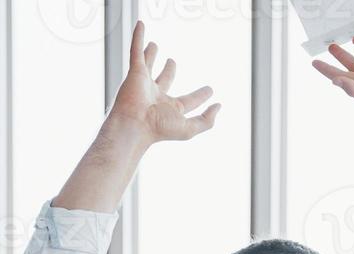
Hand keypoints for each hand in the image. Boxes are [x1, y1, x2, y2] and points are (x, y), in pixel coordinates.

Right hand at [107, 20, 220, 145]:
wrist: (134, 124)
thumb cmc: (160, 129)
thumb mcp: (189, 128)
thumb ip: (206, 120)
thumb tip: (218, 106)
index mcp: (171, 109)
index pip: (189, 100)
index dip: (200, 95)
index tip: (210, 90)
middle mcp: (157, 96)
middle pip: (165, 79)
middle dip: (168, 71)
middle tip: (172, 61)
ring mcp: (144, 83)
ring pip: (148, 64)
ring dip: (150, 55)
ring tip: (154, 45)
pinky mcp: (134, 72)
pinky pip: (136, 50)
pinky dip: (137, 37)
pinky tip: (140, 25)